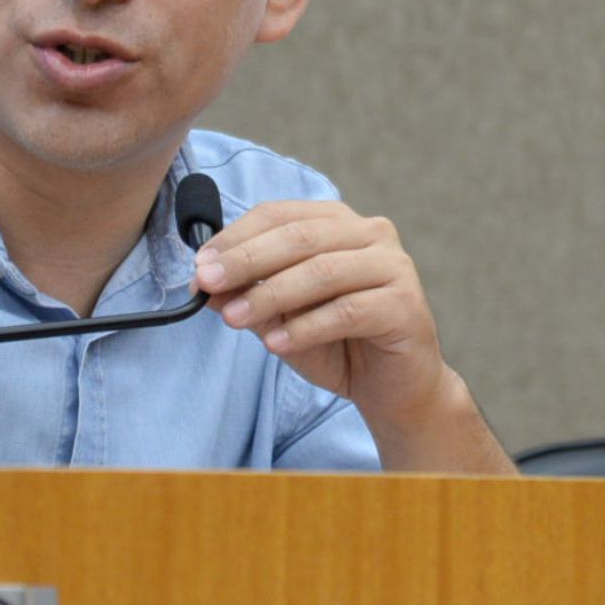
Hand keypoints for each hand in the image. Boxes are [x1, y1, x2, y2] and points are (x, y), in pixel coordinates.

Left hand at [193, 199, 510, 473]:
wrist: (393, 389)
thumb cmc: (337, 345)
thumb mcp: (281, 318)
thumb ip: (249, 296)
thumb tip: (203, 284)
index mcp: (338, 223)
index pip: (280, 215)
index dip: (236, 237)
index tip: (199, 266)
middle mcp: (370, 234)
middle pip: (299, 237)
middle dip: (246, 260)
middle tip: (207, 283)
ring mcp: (393, 266)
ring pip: (322, 271)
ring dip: (270, 296)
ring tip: (233, 319)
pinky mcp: (405, 304)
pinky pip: (347, 311)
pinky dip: (306, 327)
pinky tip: (276, 343)